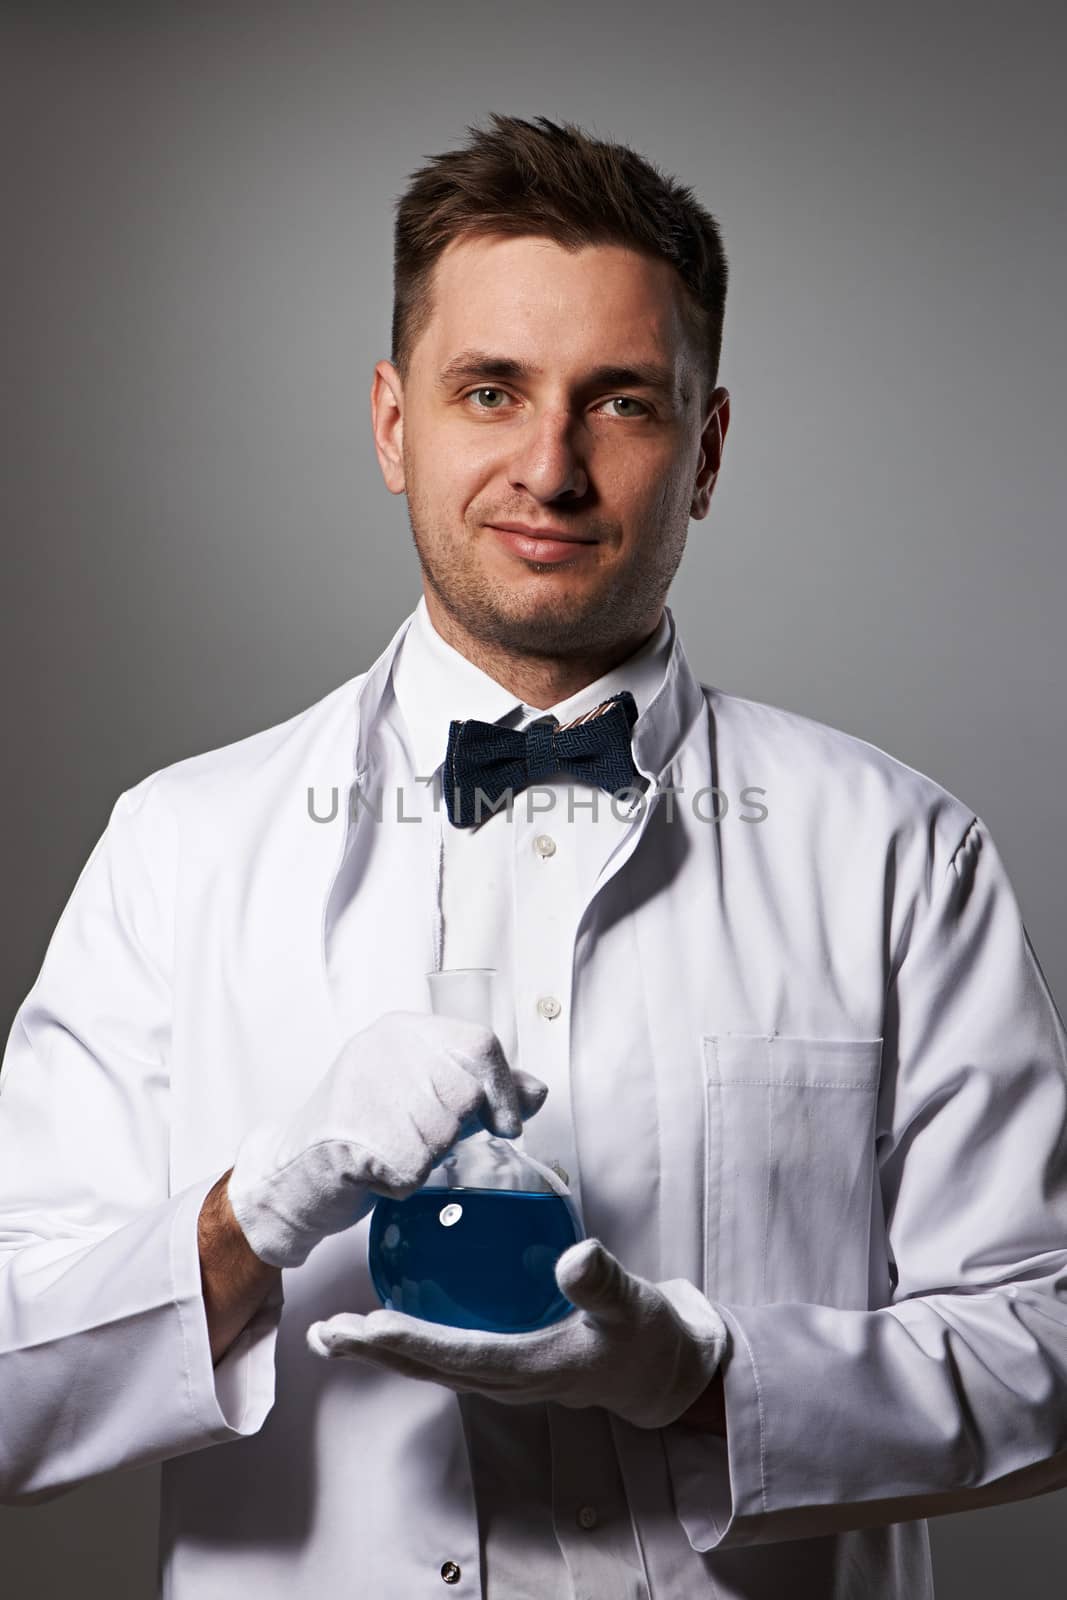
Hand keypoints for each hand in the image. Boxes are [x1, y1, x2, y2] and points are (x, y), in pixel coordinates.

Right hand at [226, 1011, 547, 1268]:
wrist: (291, 1170)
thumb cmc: (365, 1130)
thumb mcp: (423, 1095)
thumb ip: (480, 1089)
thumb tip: (536, 1092)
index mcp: (403, 1030)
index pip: (479, 1043)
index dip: (503, 1088)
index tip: (505, 1123)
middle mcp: (382, 1049)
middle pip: (464, 1094)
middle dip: (455, 1131)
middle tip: (424, 1141)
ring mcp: (362, 1088)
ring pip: (441, 1135)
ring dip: (427, 1159)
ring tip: (392, 1151)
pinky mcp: (348, 1134)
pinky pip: (413, 1169)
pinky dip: (404, 1183)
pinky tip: (377, 1172)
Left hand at [306, 1236, 727, 1429]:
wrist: (660, 1369)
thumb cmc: (646, 1336)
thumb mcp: (634, 1306)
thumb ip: (603, 1283)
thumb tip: (573, 1255)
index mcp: (531, 1369)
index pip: (457, 1355)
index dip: (408, 1341)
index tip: (365, 1326)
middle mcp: (506, 1380)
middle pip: (428, 1366)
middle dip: (373, 1351)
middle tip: (325, 1333)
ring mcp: (502, 1377)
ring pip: (430, 1364)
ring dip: (381, 1348)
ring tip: (335, 1332)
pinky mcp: (505, 1365)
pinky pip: (447, 1352)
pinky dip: (411, 1337)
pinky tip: (391, 1311)